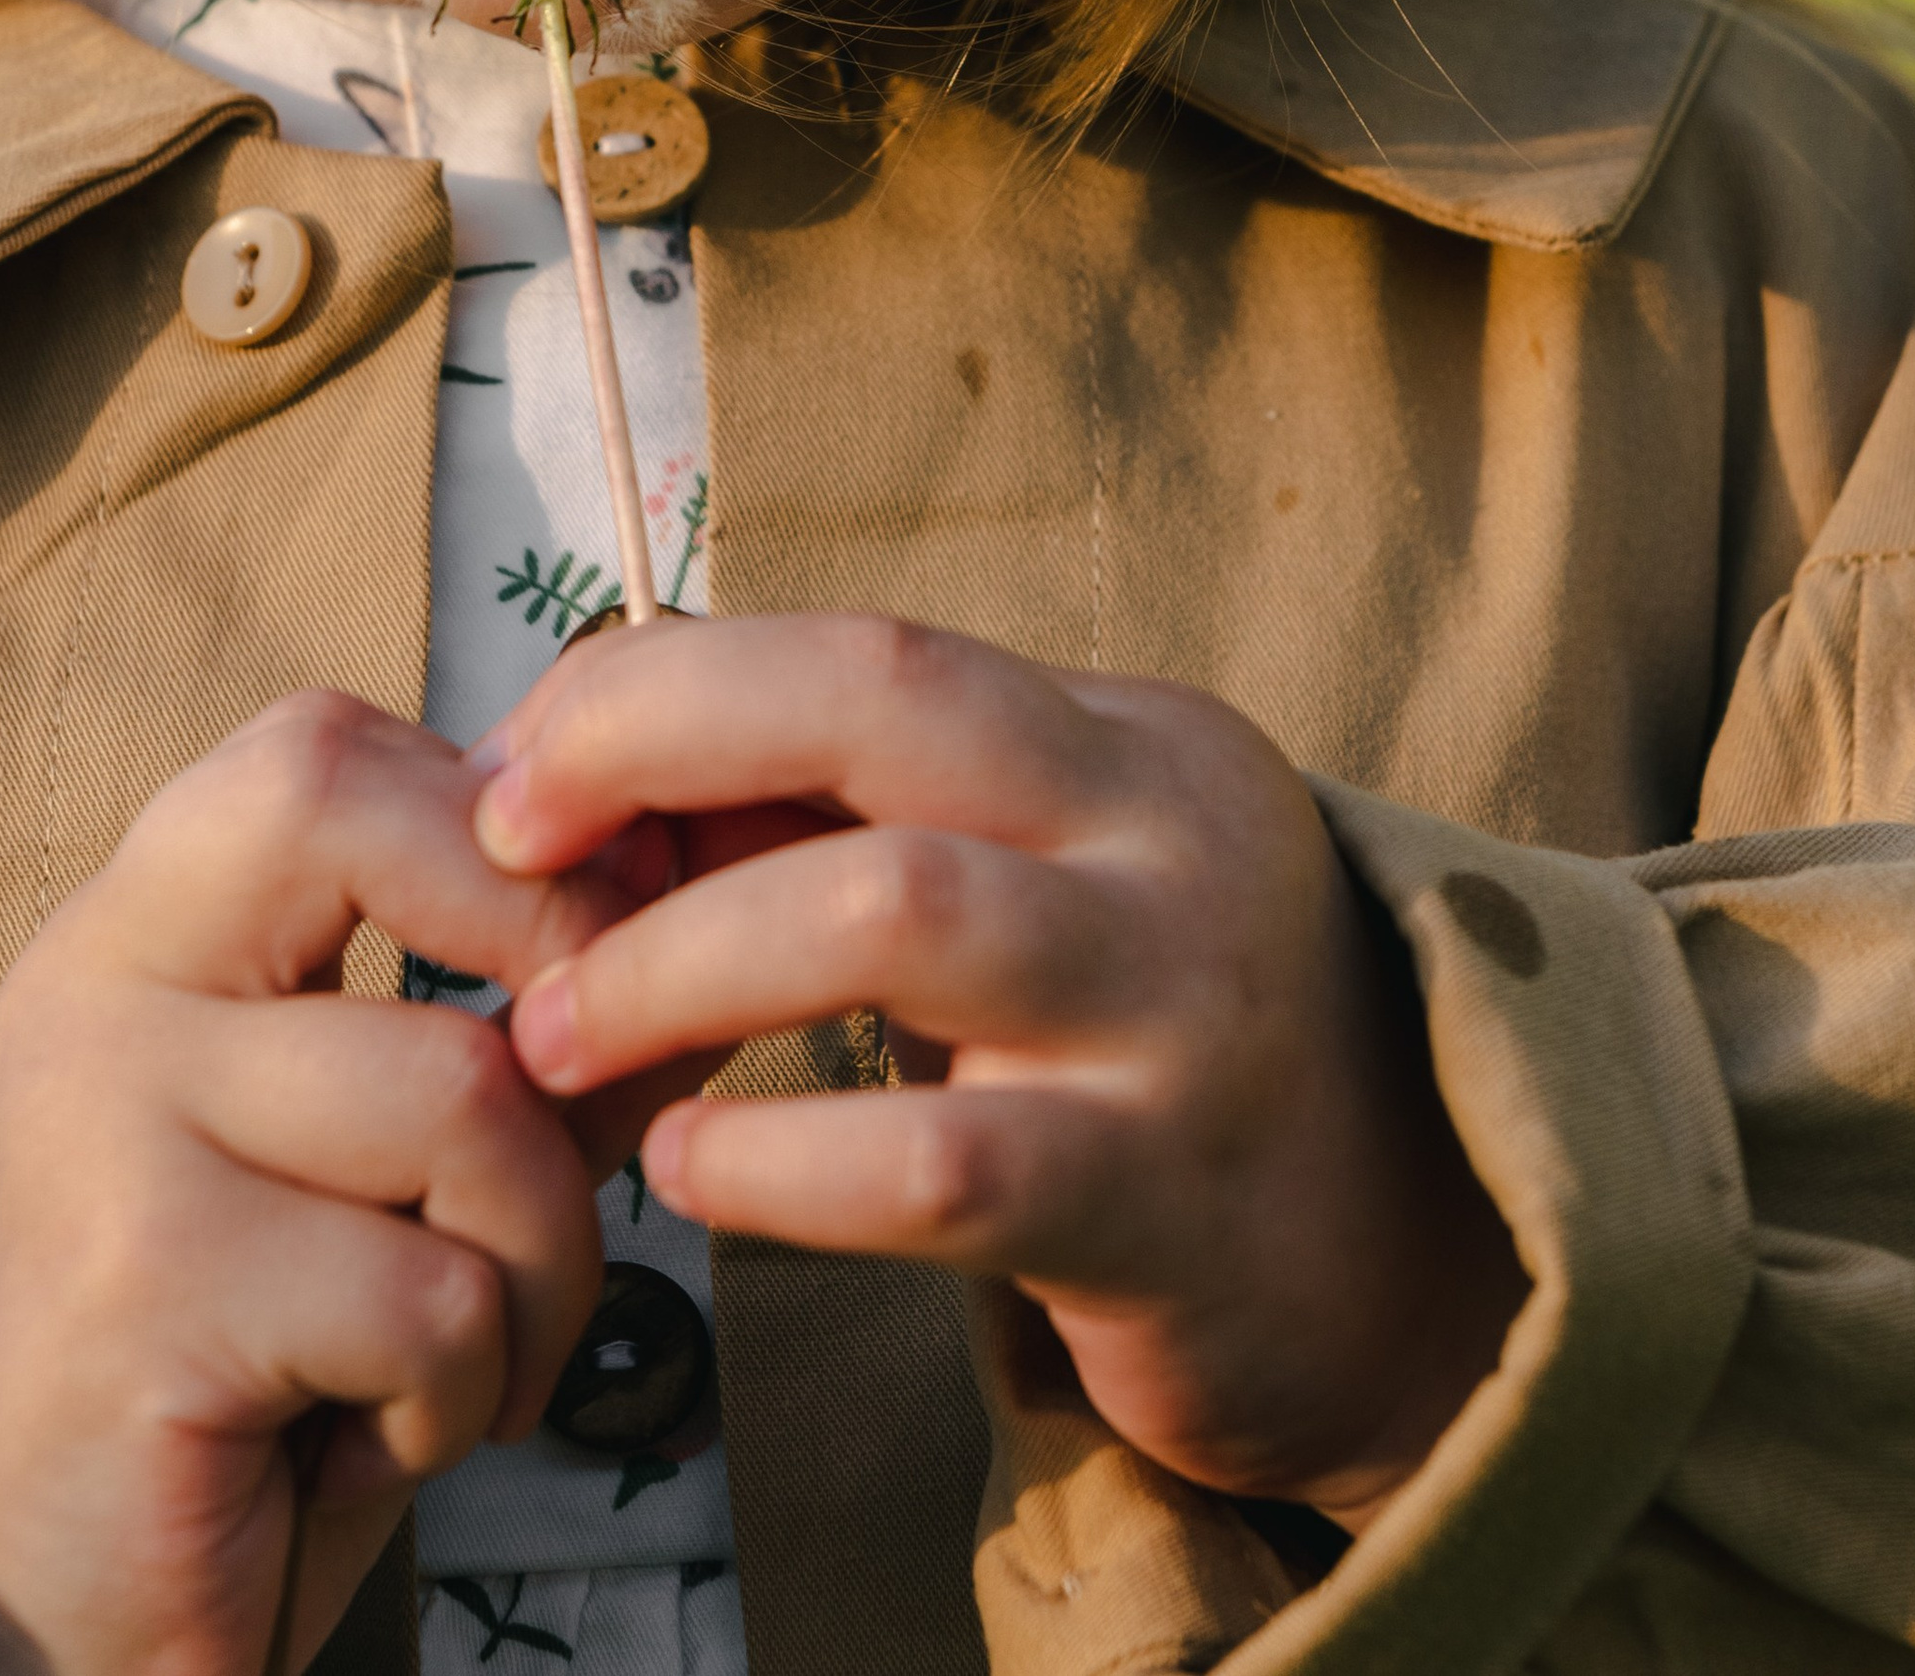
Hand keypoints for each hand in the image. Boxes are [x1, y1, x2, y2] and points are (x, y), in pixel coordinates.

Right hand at [0, 693, 675, 1675]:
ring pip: (463, 1092)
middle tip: (584, 1100)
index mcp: (138, 926)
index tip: (608, 941)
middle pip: (338, 804)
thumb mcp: (408, 1159)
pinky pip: (429, 1290)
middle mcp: (89, 983)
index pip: (324, 745)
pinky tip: (376, 1437)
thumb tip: (717, 883)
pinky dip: (462, 1389)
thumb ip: (533, 1017)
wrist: (76, 1620)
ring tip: (469, 1354)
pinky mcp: (140, 1291)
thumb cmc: (277, 1363)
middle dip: (538, 935)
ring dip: (540, 1260)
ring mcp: (96, 1123)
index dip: (504, 817)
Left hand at [472, 617, 1524, 1525]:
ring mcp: (1176, 1010)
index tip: (515, 769)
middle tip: (509, 853)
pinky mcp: (1165, 1205)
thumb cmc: (1145, 1047)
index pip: (859, 646)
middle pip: (879, 698)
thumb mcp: (1034, 881)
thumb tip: (583, 771)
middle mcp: (1162, 833)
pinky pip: (937, 1163)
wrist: (1406, 1267)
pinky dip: (776, 1162)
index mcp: (1119, 738)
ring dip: (678, 965)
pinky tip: (691, 1173)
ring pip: (892, 907)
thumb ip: (842, 819)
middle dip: (652, 745)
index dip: (660, 690)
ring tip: (561, 1039)